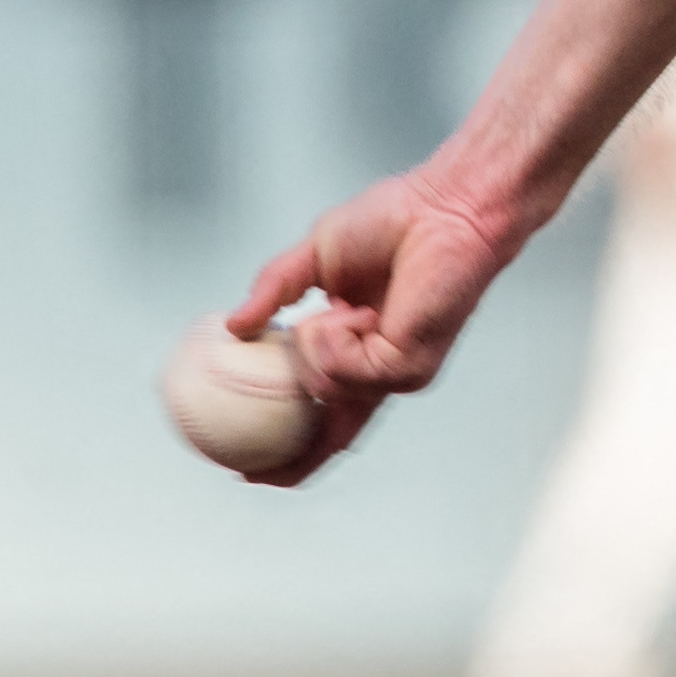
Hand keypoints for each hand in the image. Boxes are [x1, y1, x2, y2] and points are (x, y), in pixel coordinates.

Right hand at [222, 160, 534, 487]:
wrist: (441, 208)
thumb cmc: (394, 222)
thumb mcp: (312, 257)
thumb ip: (273, 291)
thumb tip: (234, 326)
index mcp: (360, 349)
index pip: (326, 415)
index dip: (290, 449)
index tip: (249, 468)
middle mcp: (380, 369)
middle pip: (332, 435)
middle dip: (292, 453)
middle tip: (252, 463)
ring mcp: (396, 372)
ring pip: (325, 390)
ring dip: (313, 345)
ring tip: (343, 306)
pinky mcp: (408, 366)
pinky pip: (343, 372)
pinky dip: (334, 338)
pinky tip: (357, 311)